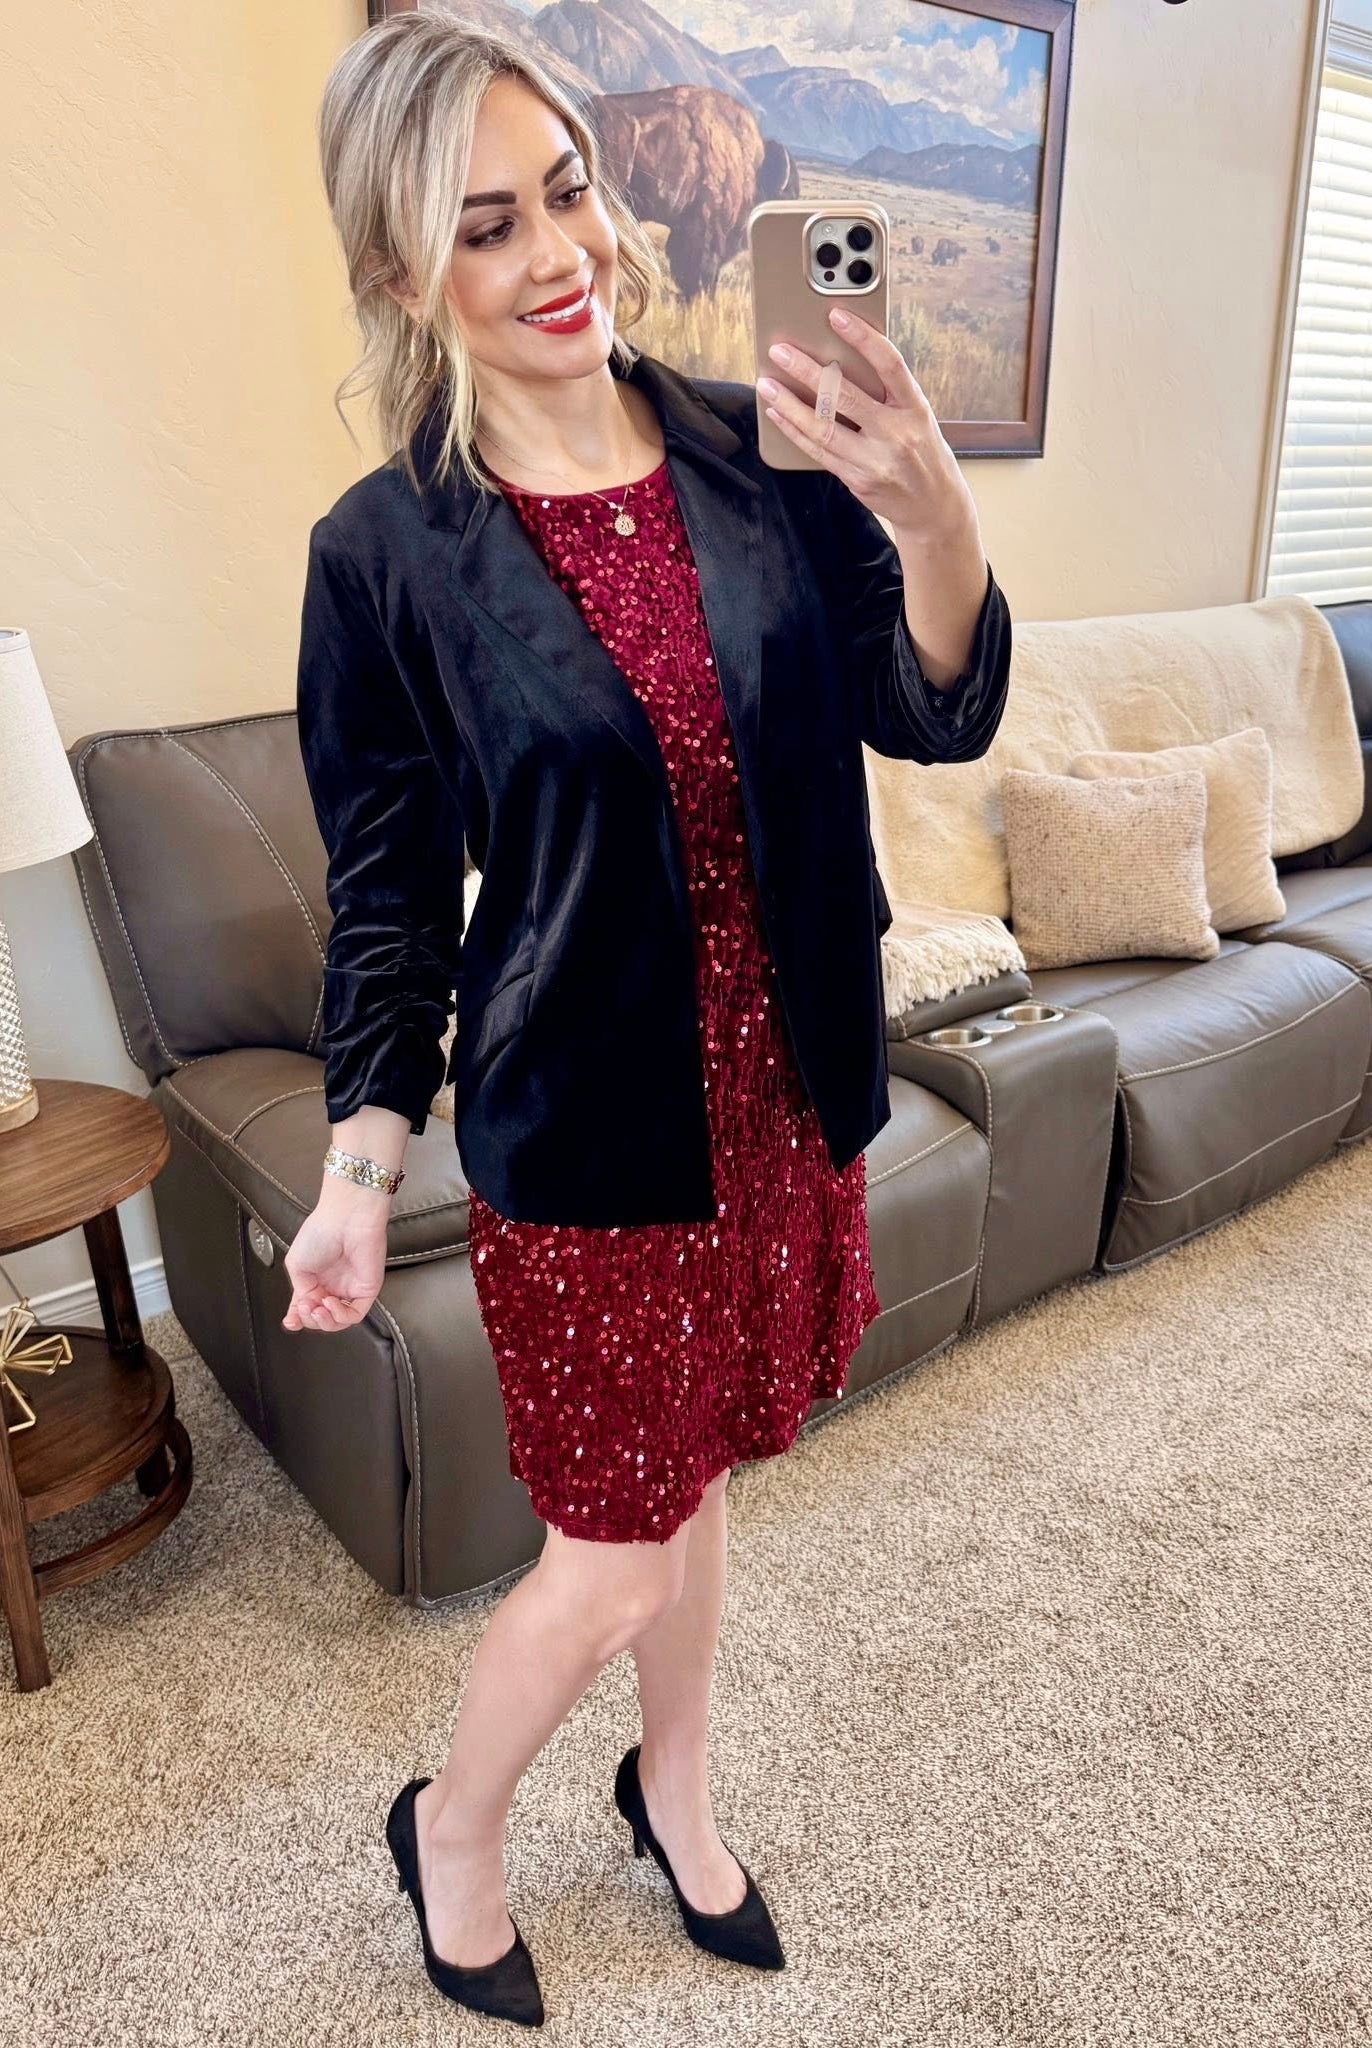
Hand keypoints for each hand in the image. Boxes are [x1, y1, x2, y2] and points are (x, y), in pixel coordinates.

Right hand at [282, 1193, 388, 1332]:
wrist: (345, 1218)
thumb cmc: (321, 1232)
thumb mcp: (296, 1264)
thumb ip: (300, 1290)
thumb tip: (305, 1306)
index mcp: (315, 1278)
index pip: (307, 1306)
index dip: (298, 1317)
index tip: (290, 1322)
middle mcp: (333, 1285)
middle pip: (322, 1318)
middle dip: (310, 1320)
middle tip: (305, 1308)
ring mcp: (350, 1288)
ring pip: (339, 1321)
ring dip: (324, 1322)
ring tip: (316, 1309)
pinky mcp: (366, 1290)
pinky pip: (355, 1314)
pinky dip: (340, 1315)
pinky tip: (330, 1303)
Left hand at [756, 306, 977, 546]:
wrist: (935, 507)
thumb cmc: (924, 453)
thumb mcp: (919, 417)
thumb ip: (888, 394)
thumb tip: (844, 361)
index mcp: (916, 408)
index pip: (890, 365)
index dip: (863, 338)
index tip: (836, 316)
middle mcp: (896, 433)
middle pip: (845, 396)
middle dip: (807, 371)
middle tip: (780, 353)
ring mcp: (875, 460)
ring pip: (823, 428)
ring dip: (789, 404)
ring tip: (767, 385)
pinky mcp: (857, 480)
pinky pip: (818, 452)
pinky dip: (794, 431)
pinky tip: (778, 415)